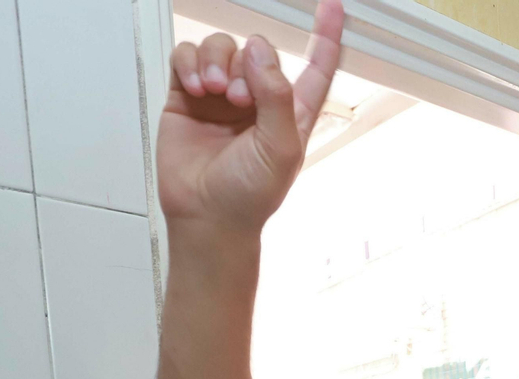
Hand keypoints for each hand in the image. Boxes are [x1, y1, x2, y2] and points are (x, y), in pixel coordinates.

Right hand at [157, 0, 343, 233]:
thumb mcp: (280, 147)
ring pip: (220, 47)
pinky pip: (187, 57)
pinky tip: (195, 87)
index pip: (315, 65)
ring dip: (216, 61)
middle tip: (239, 98)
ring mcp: (221, 96)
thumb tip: (259, 51)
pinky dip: (190, 63)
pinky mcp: (187, 97)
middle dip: (246, 64)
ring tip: (214, 91)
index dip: (325, 35)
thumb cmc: (249, 196)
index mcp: (291, 111)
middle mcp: (257, 99)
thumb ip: (276, 95)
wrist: (207, 217)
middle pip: (255, 49)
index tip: (332, 7)